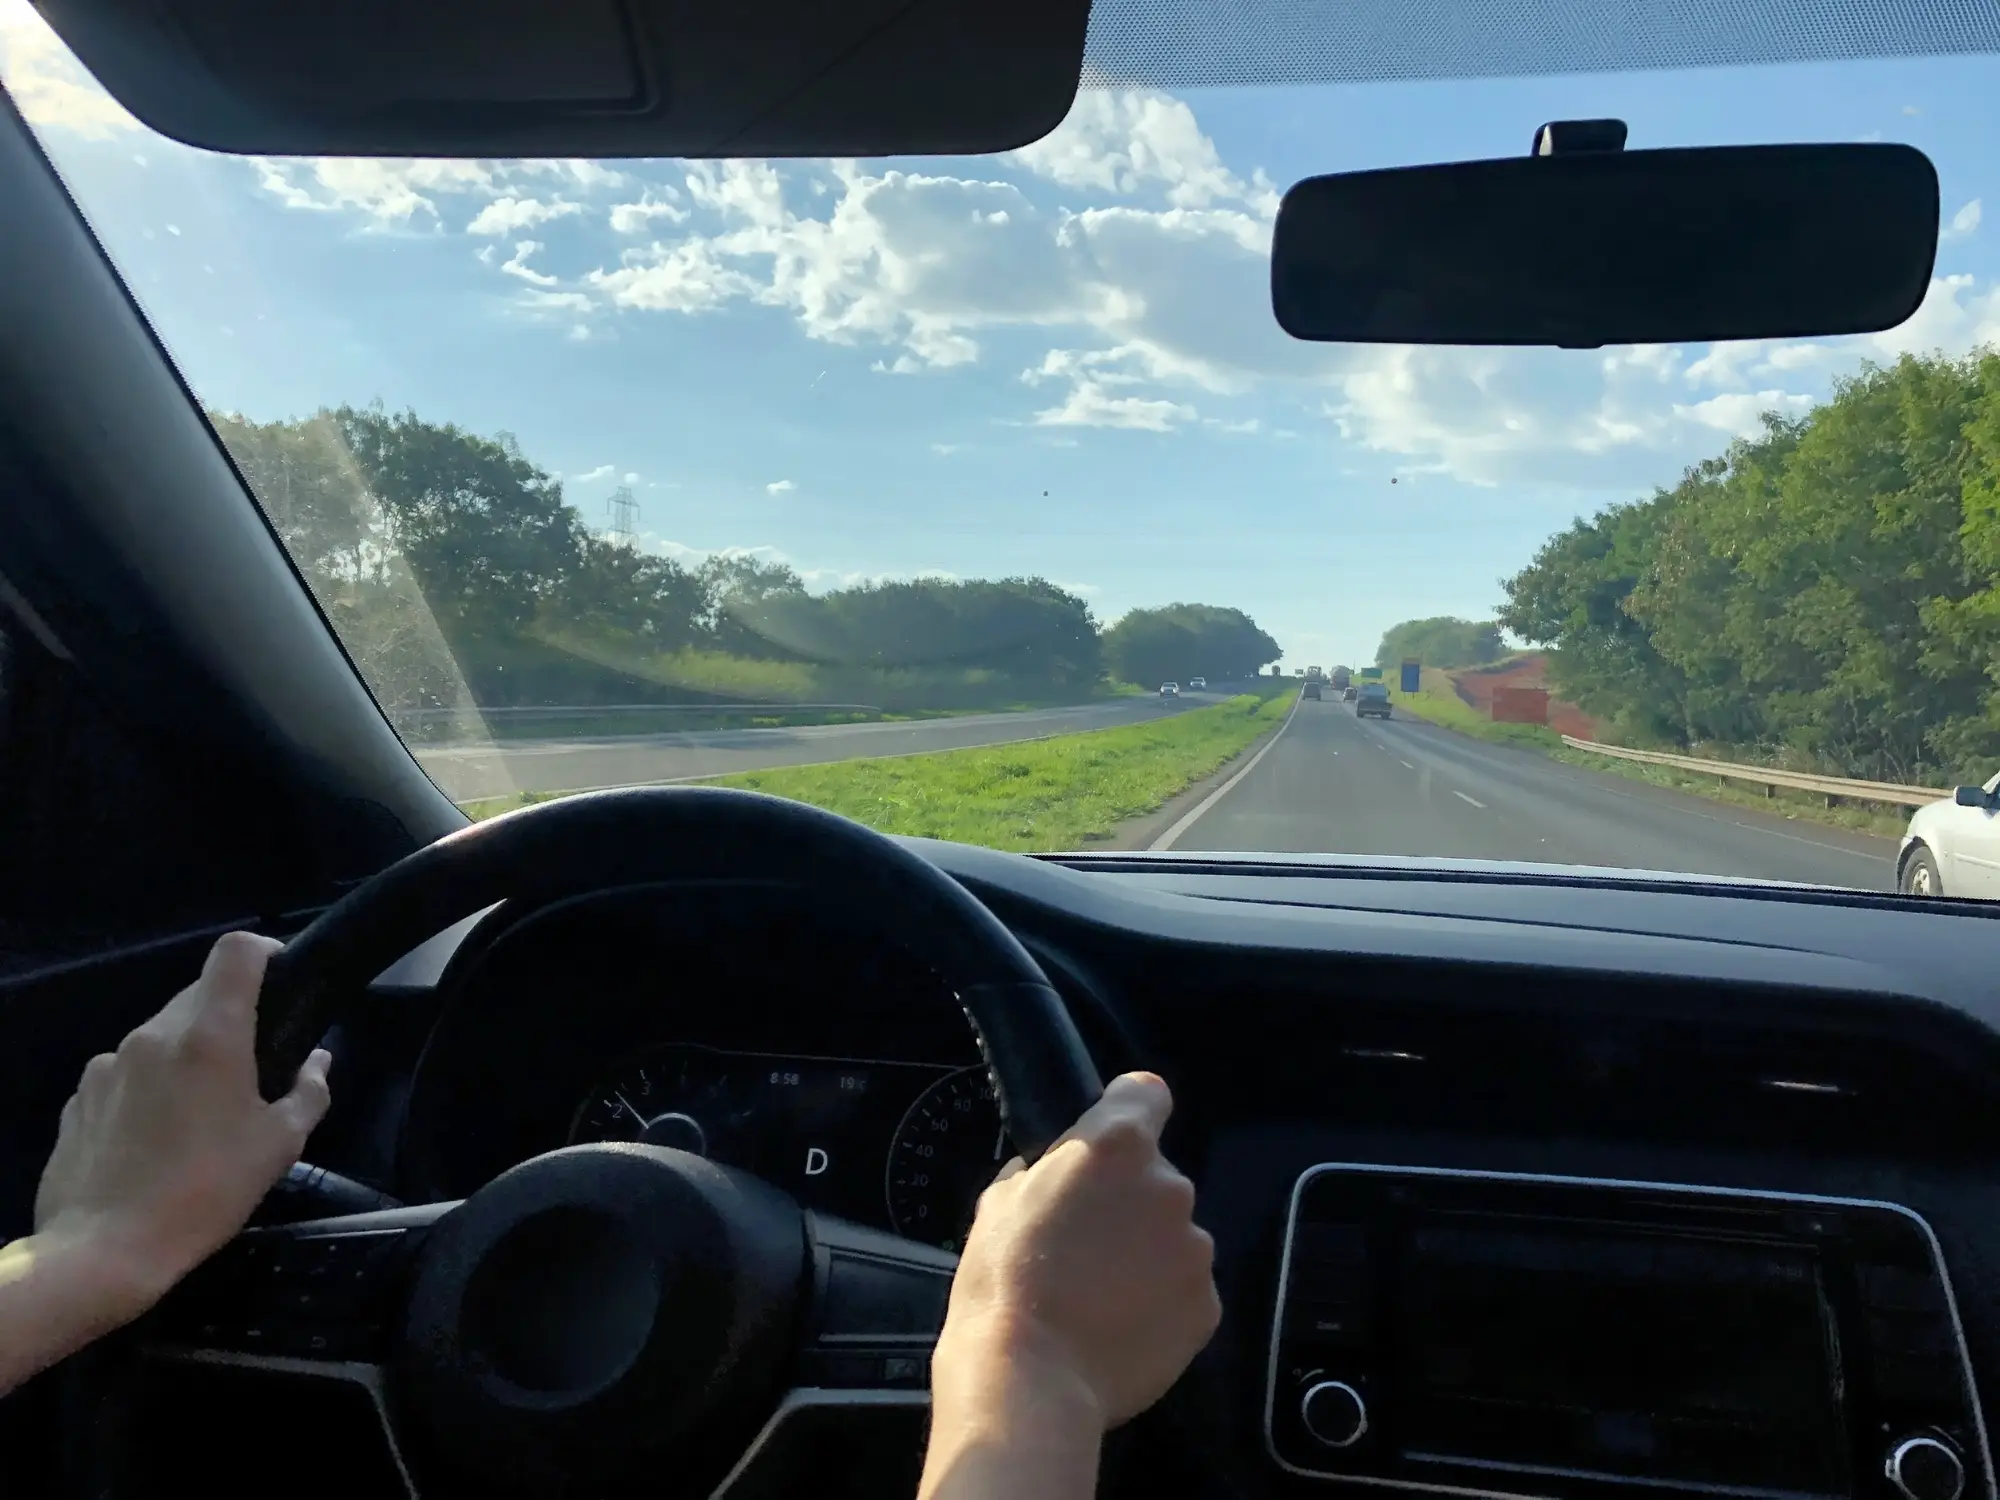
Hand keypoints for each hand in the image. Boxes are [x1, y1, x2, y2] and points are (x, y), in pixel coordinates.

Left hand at [32, 931, 332, 1315]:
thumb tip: (316, 1063)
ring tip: (197, 1113)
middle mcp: (153, 1035)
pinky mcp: (78, 1098)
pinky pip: (124, 1074)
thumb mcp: (279, 1147)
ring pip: (159, 1038)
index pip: (235, 953)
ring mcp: (107, 1064)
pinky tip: (153, 1138)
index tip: (280, 979)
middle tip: (250, 1068)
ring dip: (185, 1057)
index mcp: (209, 1036)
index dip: (263, 952)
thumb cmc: (206, 1193)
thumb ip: (308, 1093)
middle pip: (198, 996)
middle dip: (228, 1019)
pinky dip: (146, 1088)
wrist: (105, 1250)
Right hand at [932, 1071, 1219, 1432]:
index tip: (1107, 1144)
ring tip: (1100, 1296)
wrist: (1029, 1378)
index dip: (1126, 1110)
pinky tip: (1120, 1328)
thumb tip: (1043, 1174)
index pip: (1145, 1093)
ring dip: (1147, 1255)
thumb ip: (1038, 1175)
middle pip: (1156, 1178)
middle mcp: (1170, 1186)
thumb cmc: (1002, 1280)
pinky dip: (1160, 1304)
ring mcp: (1195, 1249)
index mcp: (1116, 1145)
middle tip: (1085, 1244)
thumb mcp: (999, 1204)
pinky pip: (1184, 1291)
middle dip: (1128, 1202)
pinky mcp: (1207, 1307)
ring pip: (1172, 1238)